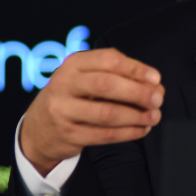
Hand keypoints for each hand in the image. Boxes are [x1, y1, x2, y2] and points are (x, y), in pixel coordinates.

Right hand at [19, 48, 164, 175]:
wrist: (38, 127)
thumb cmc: (73, 96)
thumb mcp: (86, 77)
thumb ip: (118, 76)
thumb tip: (155, 86)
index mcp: (74, 64)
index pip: (108, 60)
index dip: (135, 68)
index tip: (156, 78)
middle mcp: (65, 84)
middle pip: (106, 85)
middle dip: (137, 92)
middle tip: (158, 99)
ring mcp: (63, 110)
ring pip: (106, 113)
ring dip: (136, 116)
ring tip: (154, 116)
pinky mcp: (68, 134)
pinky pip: (104, 135)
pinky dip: (128, 133)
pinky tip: (142, 129)